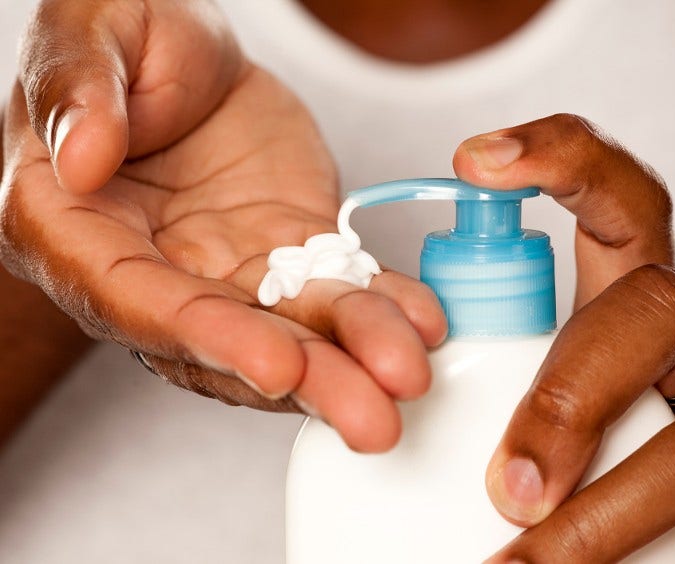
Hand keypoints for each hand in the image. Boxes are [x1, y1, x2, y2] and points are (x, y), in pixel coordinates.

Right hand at [0, 0, 445, 452]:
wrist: (189, 53)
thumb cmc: (127, 39)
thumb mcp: (93, 32)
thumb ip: (80, 91)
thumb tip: (81, 160)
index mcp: (80, 231)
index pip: (140, 303)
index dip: (210, 341)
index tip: (278, 365)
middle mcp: (156, 271)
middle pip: (230, 344)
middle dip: (306, 381)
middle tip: (373, 417)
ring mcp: (227, 270)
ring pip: (294, 327)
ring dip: (355, 357)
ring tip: (411, 370)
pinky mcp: (287, 253)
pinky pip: (336, 288)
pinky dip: (381, 307)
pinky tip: (422, 320)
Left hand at [454, 115, 674, 559]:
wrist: (606, 512)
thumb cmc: (535, 435)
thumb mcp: (502, 373)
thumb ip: (476, 354)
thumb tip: (377, 360)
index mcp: (620, 296)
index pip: (614, 203)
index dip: (563, 161)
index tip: (474, 161)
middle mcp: (672, 340)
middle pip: (654, 310)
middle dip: (573, 394)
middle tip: (506, 484)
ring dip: (599, 517)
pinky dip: (618, 552)